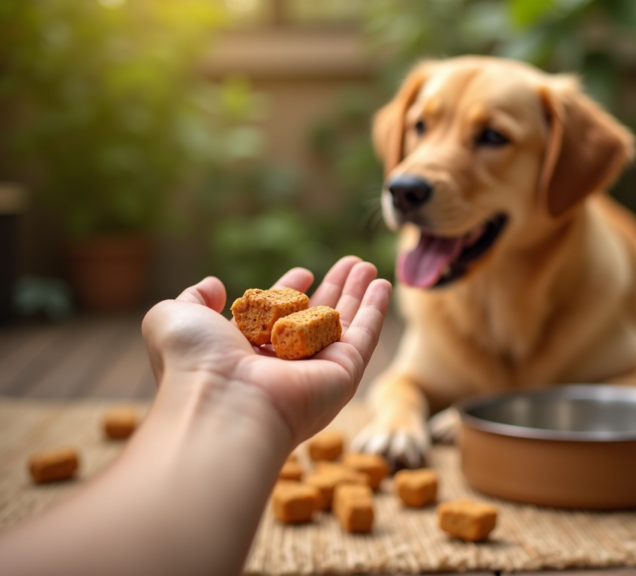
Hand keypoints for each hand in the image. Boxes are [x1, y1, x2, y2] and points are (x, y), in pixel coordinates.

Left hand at [141, 256, 390, 445]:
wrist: (223, 403)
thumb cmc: (194, 362)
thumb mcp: (174, 317)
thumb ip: (193, 298)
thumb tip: (214, 285)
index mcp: (247, 352)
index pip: (276, 316)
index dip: (289, 291)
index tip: (302, 273)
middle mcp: (284, 364)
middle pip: (315, 317)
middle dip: (332, 288)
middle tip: (349, 264)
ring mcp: (316, 370)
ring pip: (343, 323)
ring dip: (358, 293)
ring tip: (367, 264)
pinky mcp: (343, 374)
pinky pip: (365, 335)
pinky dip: (376, 310)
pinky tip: (383, 285)